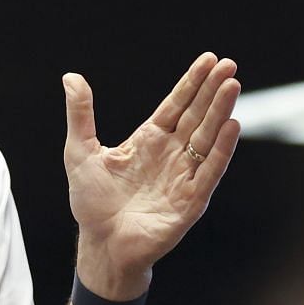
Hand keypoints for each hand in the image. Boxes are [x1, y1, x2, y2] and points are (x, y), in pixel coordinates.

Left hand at [63, 53, 241, 296]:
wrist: (101, 245)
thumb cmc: (91, 203)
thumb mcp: (80, 152)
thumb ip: (80, 115)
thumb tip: (71, 77)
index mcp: (149, 140)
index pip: (177, 104)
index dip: (192, 82)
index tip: (210, 59)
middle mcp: (172, 154)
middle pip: (197, 115)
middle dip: (213, 90)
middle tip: (229, 65)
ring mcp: (184, 176)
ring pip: (207, 137)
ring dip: (221, 112)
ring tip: (232, 86)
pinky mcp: (191, 200)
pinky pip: (210, 171)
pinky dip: (221, 150)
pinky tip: (231, 126)